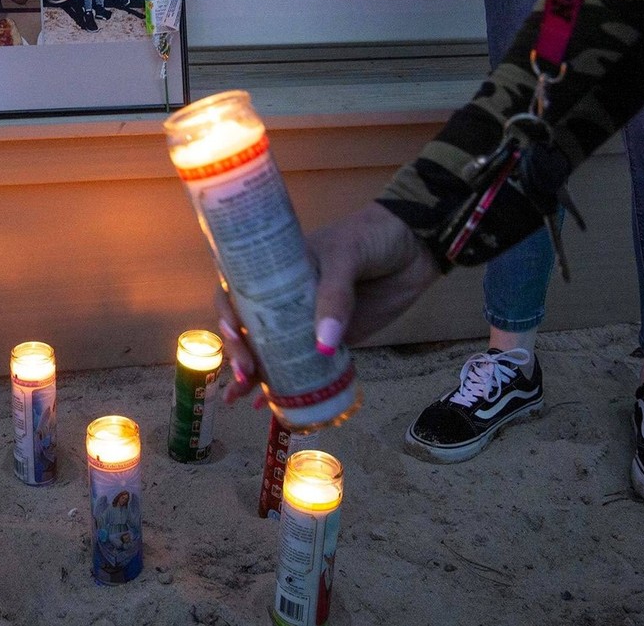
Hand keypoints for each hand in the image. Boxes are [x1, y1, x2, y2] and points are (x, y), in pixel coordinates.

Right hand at [216, 203, 440, 406]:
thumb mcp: (346, 256)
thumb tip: (322, 345)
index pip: (237, 291)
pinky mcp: (335, 339)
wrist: (416, 245)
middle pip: (248, 327)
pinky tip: (274, 407)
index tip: (234, 335)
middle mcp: (285, 297)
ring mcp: (308, 320)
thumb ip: (335, 298)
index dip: (226, 314)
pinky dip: (291, 385)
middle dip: (238, 353)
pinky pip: (307, 365)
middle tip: (244, 376)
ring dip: (253, 376)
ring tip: (239, 400)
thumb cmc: (371, 236)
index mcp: (277, 268)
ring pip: (272, 350)